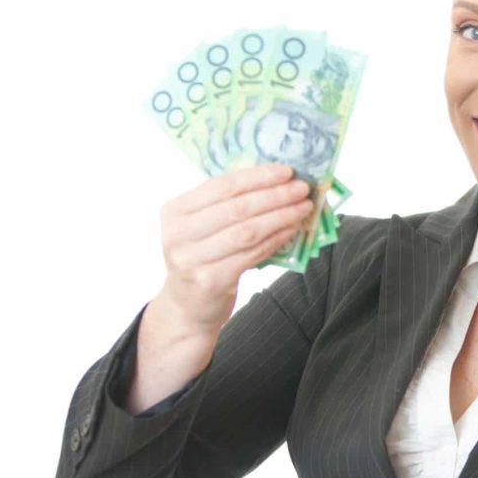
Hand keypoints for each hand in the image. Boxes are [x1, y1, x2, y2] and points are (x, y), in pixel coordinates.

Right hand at [157, 162, 314, 332]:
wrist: (187, 306)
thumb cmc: (202, 258)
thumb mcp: (203, 226)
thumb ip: (228, 204)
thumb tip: (276, 180)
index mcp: (175, 211)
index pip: (222, 186)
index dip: (258, 177)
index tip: (287, 171)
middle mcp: (177, 234)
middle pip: (236, 207)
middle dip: (275, 195)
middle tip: (302, 188)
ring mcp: (191, 259)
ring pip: (247, 231)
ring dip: (280, 216)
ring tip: (303, 207)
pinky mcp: (210, 281)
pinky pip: (251, 254)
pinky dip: (275, 239)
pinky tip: (292, 229)